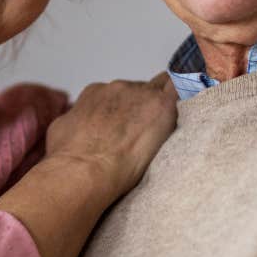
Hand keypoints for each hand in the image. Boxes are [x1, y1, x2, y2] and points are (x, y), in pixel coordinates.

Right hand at [45, 73, 178, 198]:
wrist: (83, 169)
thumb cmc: (68, 157)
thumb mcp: (59, 131)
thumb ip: (74, 120)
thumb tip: (76, 125)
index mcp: (95, 93)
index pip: (119, 94)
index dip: (128, 109)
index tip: (132, 125)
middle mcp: (118, 88)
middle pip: (142, 90)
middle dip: (147, 106)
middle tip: (150, 130)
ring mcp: (141, 94)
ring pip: (164, 87)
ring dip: (166, 104)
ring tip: (172, 125)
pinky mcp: (162, 106)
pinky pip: (182, 89)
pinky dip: (189, 94)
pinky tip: (196, 102)